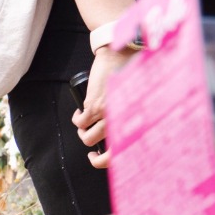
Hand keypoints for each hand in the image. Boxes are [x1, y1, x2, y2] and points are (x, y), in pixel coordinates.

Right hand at [73, 46, 137, 168]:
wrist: (120, 54)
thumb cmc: (131, 74)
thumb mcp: (138, 99)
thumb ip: (134, 115)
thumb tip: (125, 131)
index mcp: (132, 121)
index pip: (118, 151)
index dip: (103, 160)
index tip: (96, 156)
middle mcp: (120, 121)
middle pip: (97, 144)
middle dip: (89, 142)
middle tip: (88, 136)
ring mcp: (106, 114)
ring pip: (86, 135)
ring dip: (82, 130)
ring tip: (83, 122)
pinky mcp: (93, 105)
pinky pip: (80, 122)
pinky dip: (77, 119)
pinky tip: (79, 114)